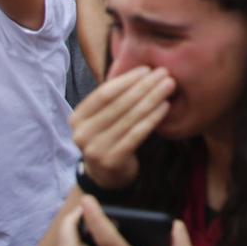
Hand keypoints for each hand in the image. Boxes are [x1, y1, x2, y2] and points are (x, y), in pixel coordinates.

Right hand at [69, 66, 175, 190]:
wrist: (105, 175)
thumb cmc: (108, 136)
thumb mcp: (102, 118)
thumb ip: (113, 99)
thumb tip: (142, 70)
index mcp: (77, 118)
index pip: (104, 93)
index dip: (127, 80)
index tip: (148, 69)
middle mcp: (82, 134)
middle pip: (119, 104)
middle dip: (144, 86)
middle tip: (165, 74)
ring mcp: (95, 149)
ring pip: (130, 118)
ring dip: (152, 99)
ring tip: (169, 86)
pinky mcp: (112, 160)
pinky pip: (136, 134)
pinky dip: (152, 119)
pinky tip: (165, 107)